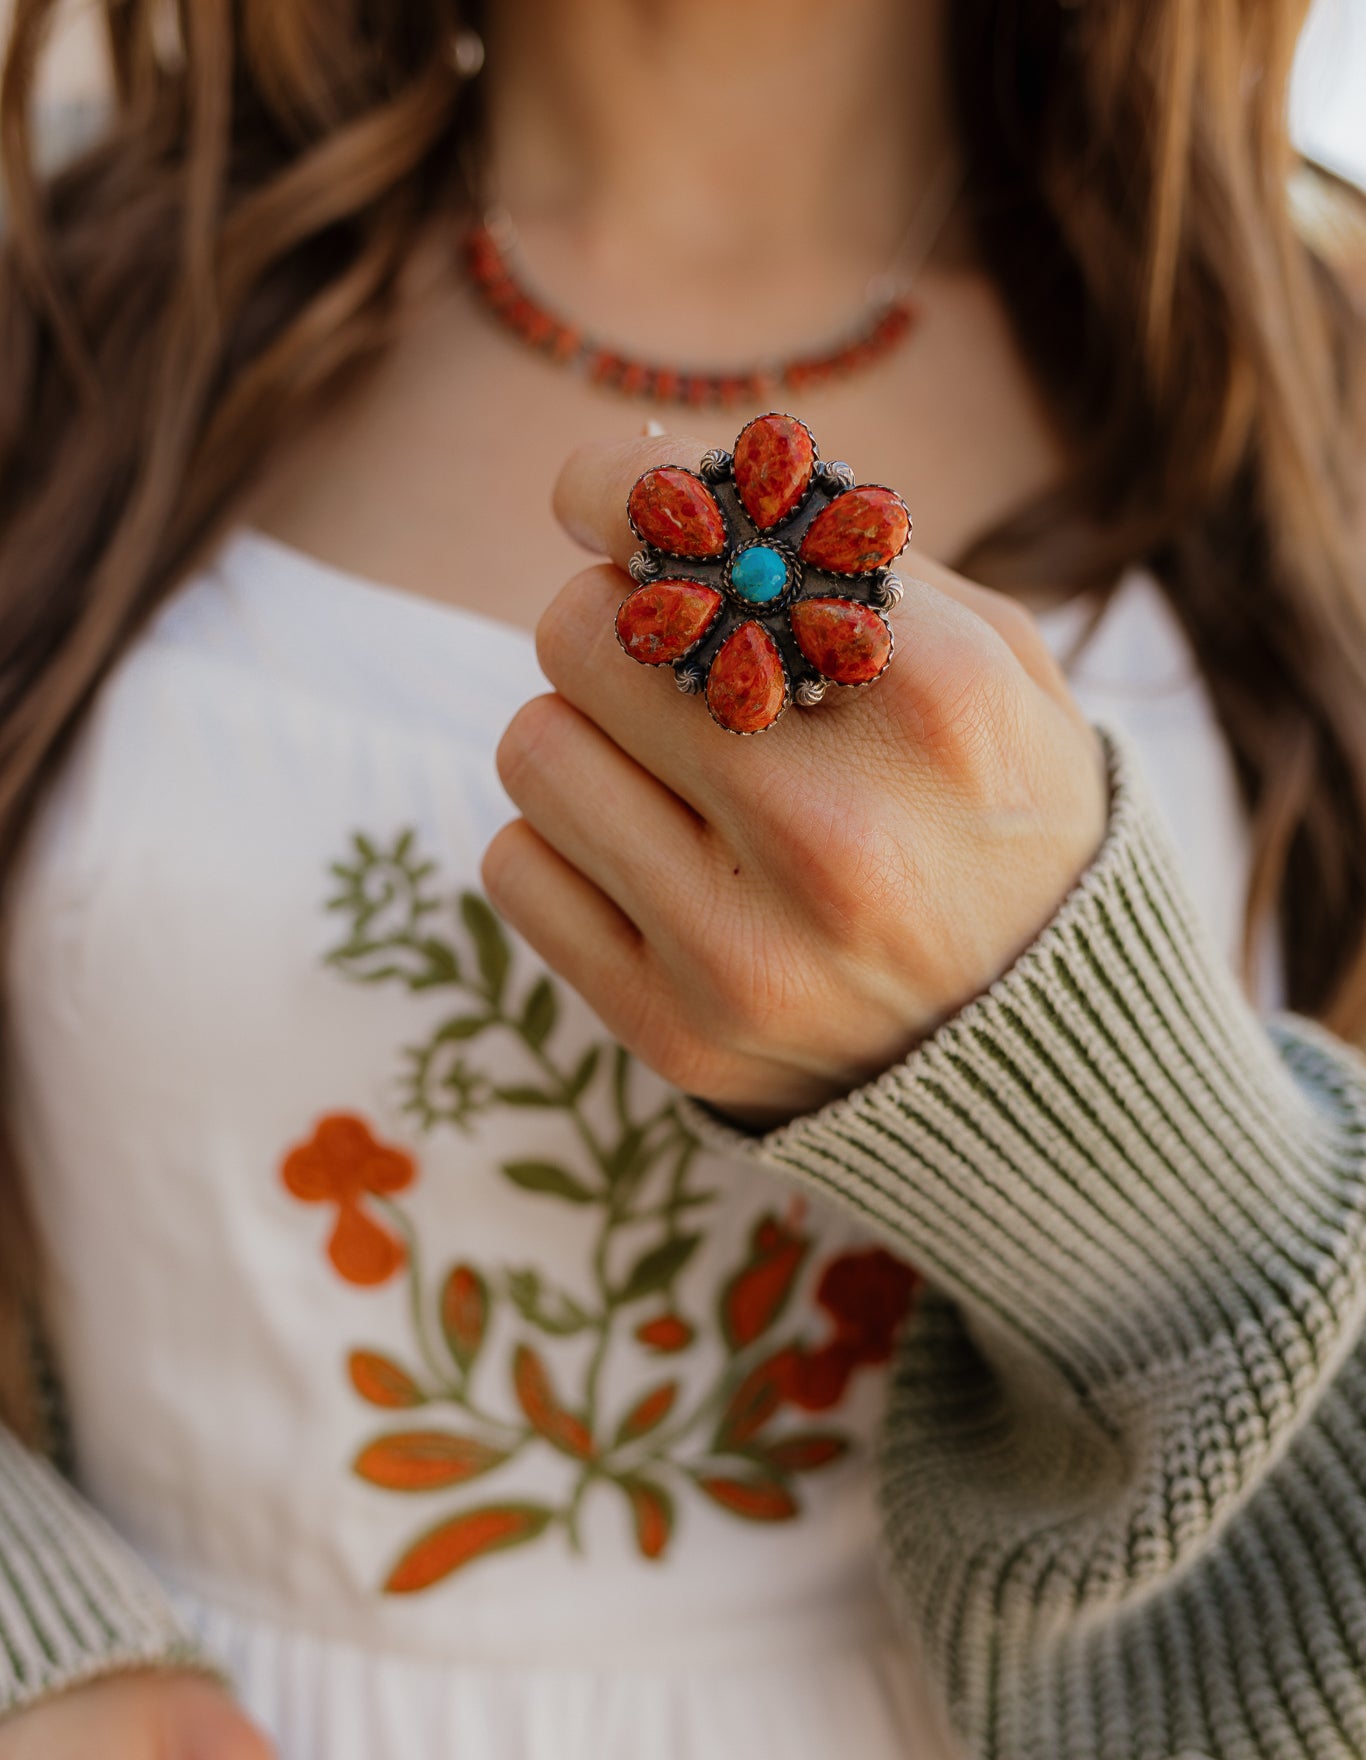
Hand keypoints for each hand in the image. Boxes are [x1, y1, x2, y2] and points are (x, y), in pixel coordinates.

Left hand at [483, 433, 1108, 1128]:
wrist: (1046, 1046)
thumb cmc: (1002, 819)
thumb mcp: (994, 661)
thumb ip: (840, 553)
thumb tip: (645, 479)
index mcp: (936, 709)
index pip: (683, 540)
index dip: (622, 495)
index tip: (614, 502)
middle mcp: (835, 835)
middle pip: (582, 637)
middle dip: (615, 626)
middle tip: (668, 659)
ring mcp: (746, 951)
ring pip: (531, 750)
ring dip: (581, 739)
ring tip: (667, 772)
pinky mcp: (675, 1032)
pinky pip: (516, 870)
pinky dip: (563, 846)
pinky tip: (651, 860)